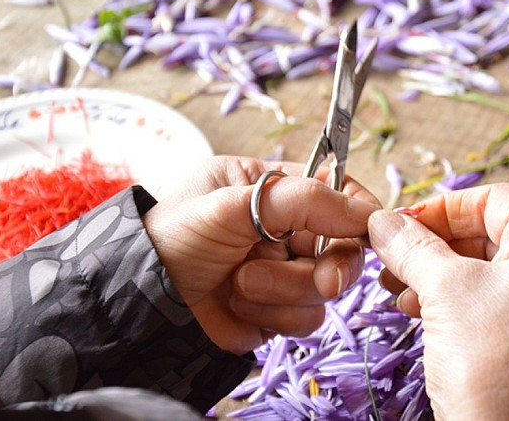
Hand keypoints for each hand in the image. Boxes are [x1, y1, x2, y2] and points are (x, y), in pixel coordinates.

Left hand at [142, 156, 378, 354]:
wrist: (140, 301)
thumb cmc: (174, 237)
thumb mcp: (234, 203)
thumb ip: (304, 201)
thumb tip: (367, 214)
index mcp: (276, 189)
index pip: (339, 191)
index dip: (359, 213)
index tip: (368, 232)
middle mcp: (287, 229)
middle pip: (345, 248)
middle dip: (329, 267)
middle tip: (320, 280)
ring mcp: (284, 271)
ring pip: (325, 289)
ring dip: (283, 290)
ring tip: (239, 282)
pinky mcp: (278, 310)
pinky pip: (306, 319)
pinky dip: (272, 314)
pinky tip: (237, 303)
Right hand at [368, 183, 508, 419]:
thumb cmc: (490, 362)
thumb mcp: (444, 291)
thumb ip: (412, 246)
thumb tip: (383, 221)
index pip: (495, 200)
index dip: (442, 207)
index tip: (401, 223)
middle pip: (490, 233)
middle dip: (434, 244)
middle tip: (392, 255)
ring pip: (488, 268)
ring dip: (437, 272)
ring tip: (396, 287)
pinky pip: (495, 300)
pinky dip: (455, 299)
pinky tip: (417, 310)